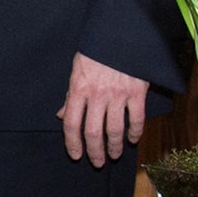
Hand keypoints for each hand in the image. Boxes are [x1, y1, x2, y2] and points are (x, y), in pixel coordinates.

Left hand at [57, 52, 147, 167]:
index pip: (71, 123)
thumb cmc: (95, 52)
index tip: (76, 155)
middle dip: (94, 151)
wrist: (120, 34)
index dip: (72, 143)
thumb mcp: (76, 70)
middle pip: (93, 131)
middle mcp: (97, 95)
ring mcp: (118, 94)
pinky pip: (136, 118)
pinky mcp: (137, 92)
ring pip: (115, 129)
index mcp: (78, 89)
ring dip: (115, 146)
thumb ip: (70, 96)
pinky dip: (135, 132)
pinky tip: (133, 140)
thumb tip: (60, 115)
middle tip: (97, 162)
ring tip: (114, 155)